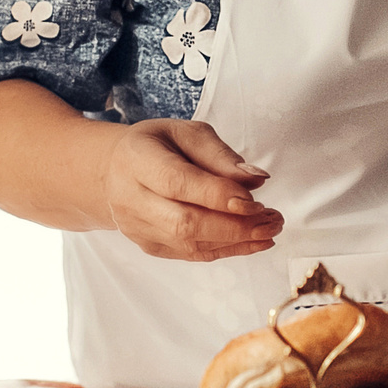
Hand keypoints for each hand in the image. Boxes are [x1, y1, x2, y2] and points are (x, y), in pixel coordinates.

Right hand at [103, 119, 284, 262]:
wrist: (114, 172)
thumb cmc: (157, 147)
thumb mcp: (187, 133)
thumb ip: (220, 155)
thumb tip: (256, 178)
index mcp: (137, 160)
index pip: (177, 183)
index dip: (217, 195)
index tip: (255, 200)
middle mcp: (130, 198)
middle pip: (184, 222)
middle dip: (234, 226)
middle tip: (273, 219)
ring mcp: (137, 227)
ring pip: (189, 244)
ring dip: (236, 241)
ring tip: (270, 229)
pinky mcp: (149, 246)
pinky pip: (191, 254)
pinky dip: (226, 250)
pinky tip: (254, 241)